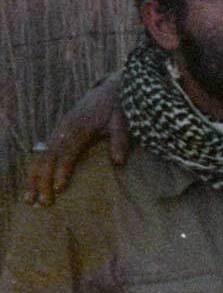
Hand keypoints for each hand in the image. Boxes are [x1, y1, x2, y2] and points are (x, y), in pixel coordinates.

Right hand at [24, 74, 127, 205]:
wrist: (109, 89)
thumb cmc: (117, 108)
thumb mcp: (122, 121)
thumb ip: (120, 140)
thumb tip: (119, 161)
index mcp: (80, 127)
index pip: (68, 152)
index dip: (62, 170)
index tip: (59, 188)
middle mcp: (64, 129)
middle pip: (49, 157)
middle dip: (43, 181)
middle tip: (44, 203)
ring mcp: (58, 131)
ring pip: (40, 156)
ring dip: (34, 178)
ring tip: (29, 199)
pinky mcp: (57, 133)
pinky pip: (41, 153)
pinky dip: (35, 170)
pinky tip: (31, 185)